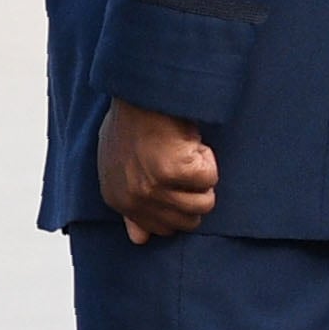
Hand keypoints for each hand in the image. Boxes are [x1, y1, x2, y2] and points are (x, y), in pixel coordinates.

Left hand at [96, 100, 217, 243]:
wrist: (141, 90)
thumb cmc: (134, 122)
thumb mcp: (120, 165)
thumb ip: (130, 203)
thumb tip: (140, 239)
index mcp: (118, 199)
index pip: (162, 229)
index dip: (178, 204)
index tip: (176, 179)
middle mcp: (133, 198)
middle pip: (187, 221)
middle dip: (194, 192)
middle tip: (182, 162)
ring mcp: (152, 187)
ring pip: (204, 203)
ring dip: (203, 175)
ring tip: (184, 151)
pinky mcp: (173, 172)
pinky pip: (210, 178)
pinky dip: (208, 158)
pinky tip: (188, 142)